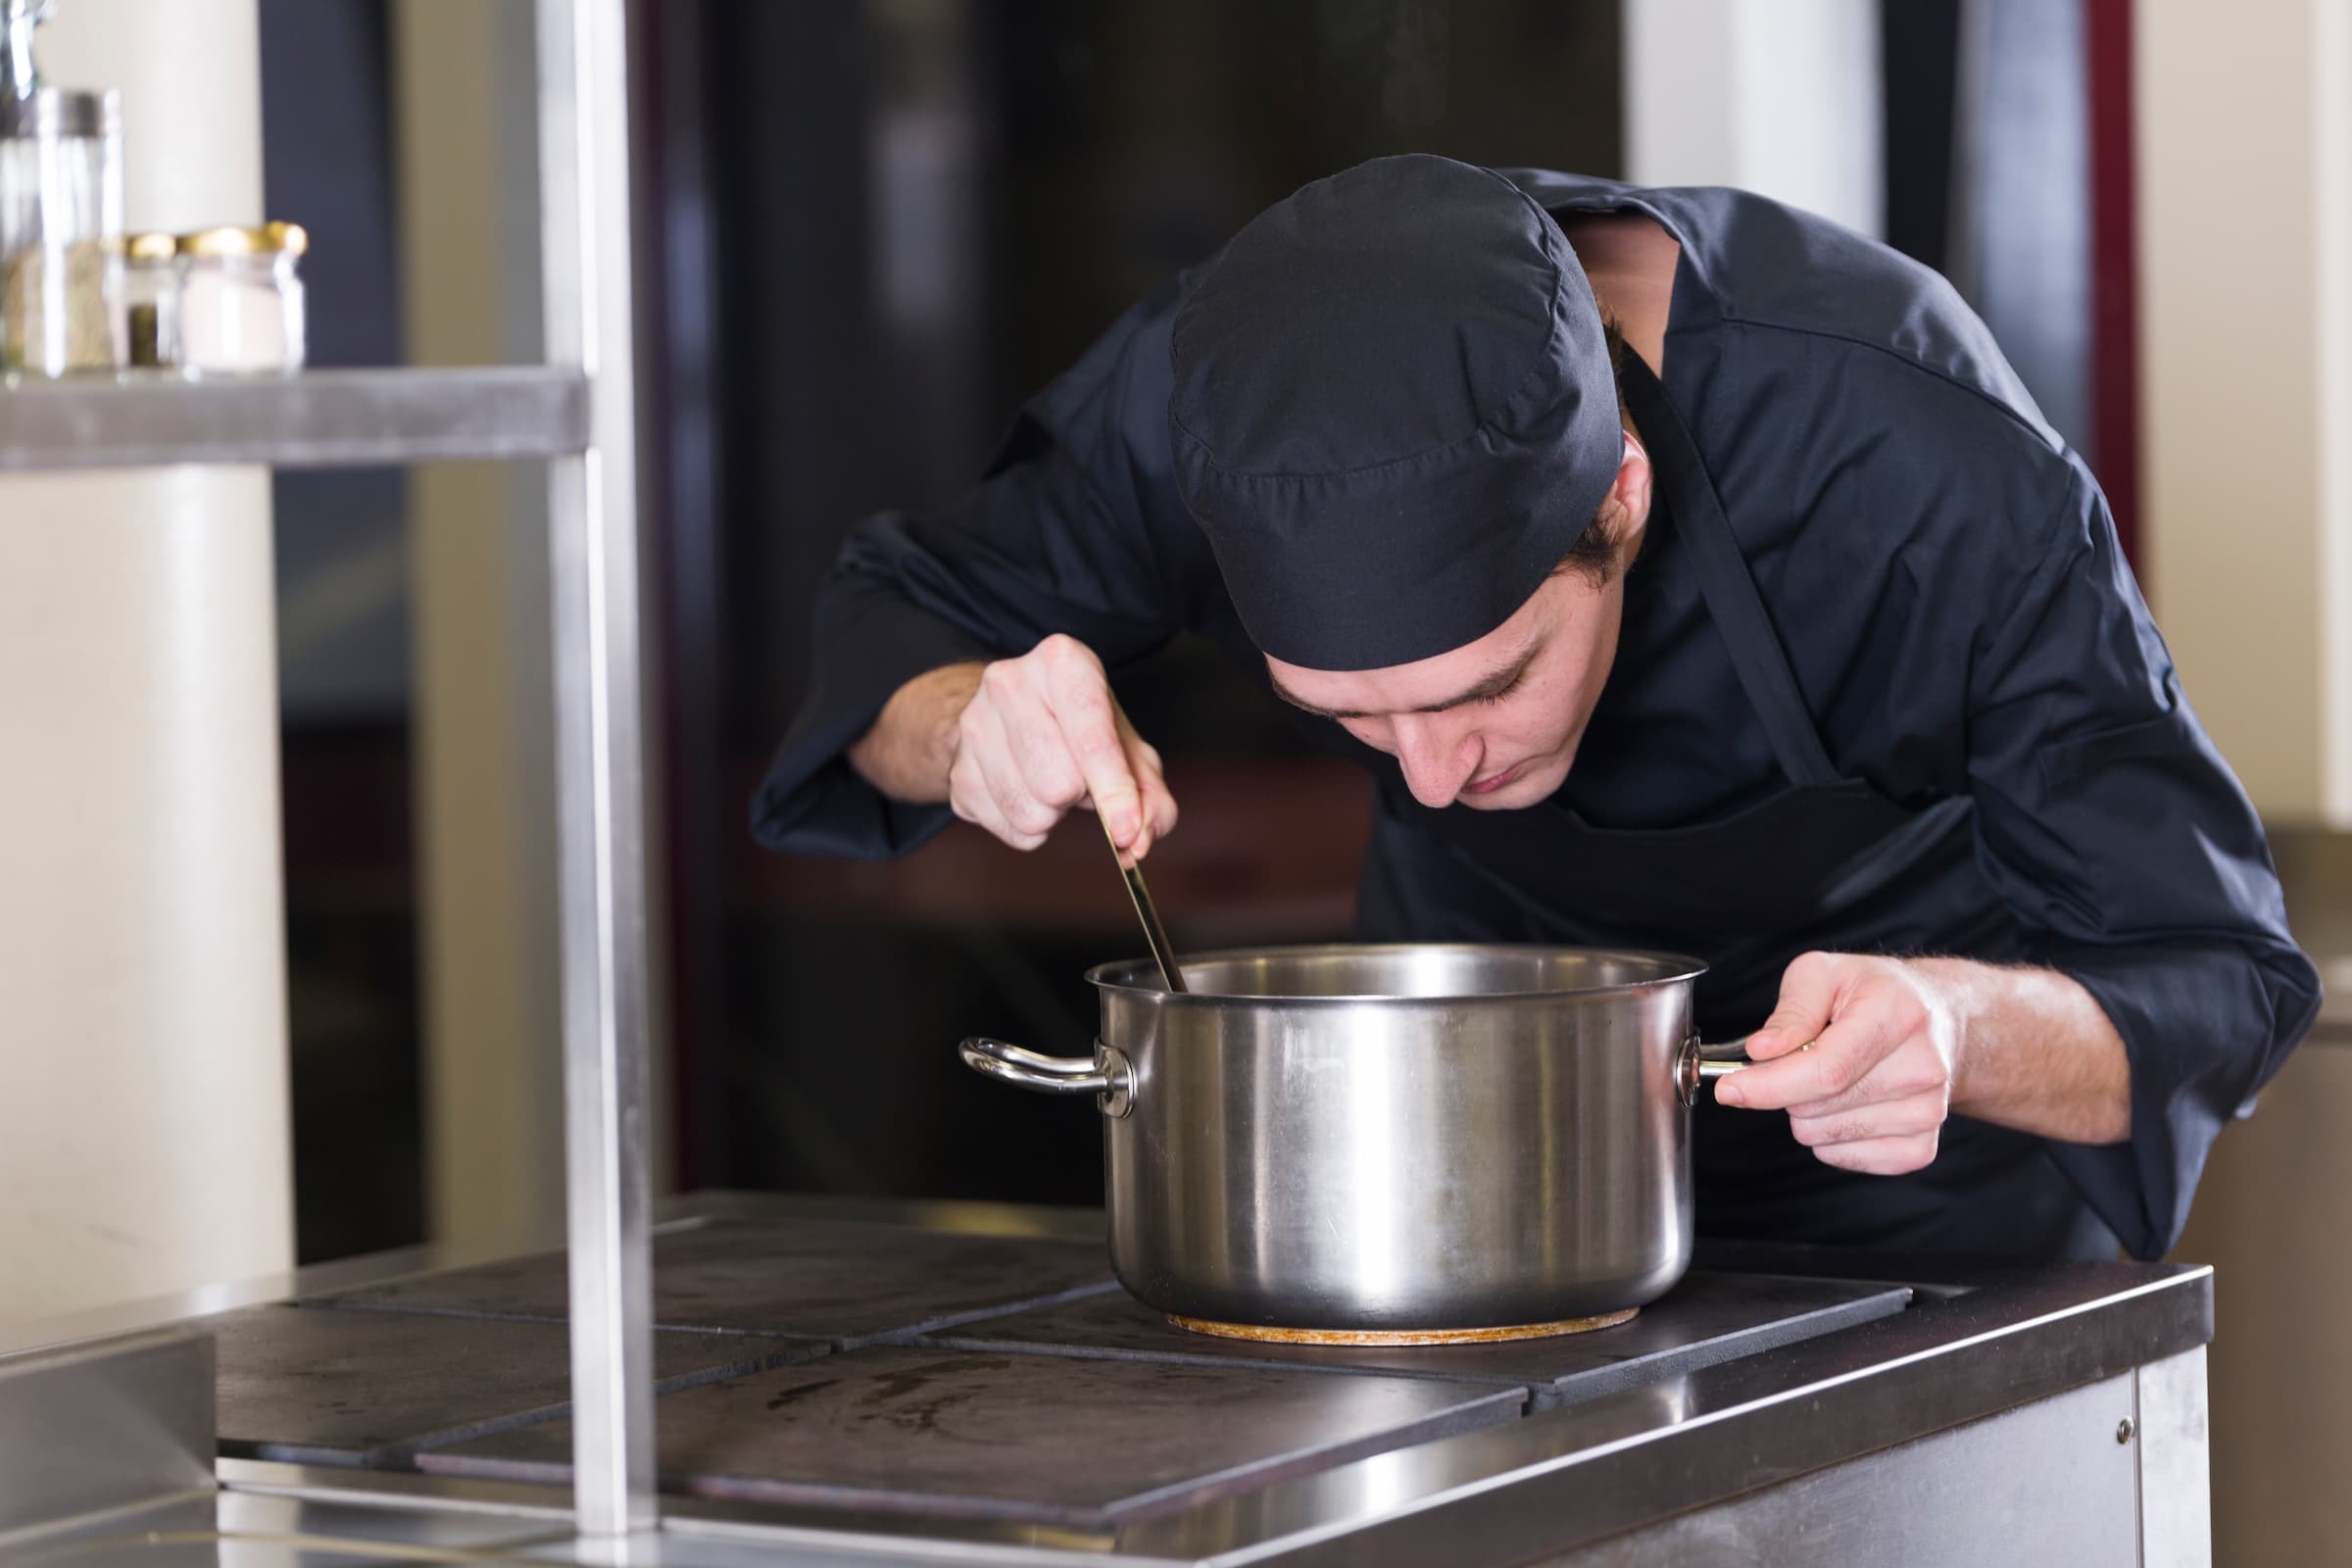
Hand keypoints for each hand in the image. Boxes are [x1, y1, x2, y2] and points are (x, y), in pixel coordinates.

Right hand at [947, 634, 1177, 855]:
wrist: (1012, 715)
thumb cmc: (1081, 728)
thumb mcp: (1128, 747)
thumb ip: (1150, 795)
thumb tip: (1137, 840)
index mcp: (1063, 661)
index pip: (1091, 738)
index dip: (1114, 792)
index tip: (1126, 829)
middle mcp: (1010, 682)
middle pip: (1057, 784)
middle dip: (1078, 796)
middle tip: (1077, 776)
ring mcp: (974, 725)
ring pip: (1029, 812)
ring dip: (1054, 815)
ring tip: (1051, 783)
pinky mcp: (956, 768)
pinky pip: (1008, 829)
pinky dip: (1029, 828)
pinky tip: (1029, 795)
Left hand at [1713, 952, 1961, 1175]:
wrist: (1938, 1020)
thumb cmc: (1874, 994)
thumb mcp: (1824, 974)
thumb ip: (1790, 1011)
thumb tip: (1762, 1051)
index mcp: (1896, 1015)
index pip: (1825, 1070)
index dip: (1768, 1085)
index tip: (1729, 1088)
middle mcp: (1921, 1068)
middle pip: (1816, 1108)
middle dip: (1788, 1088)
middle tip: (1809, 1057)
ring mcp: (1927, 1112)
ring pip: (1823, 1137)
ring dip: (1810, 1112)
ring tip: (1837, 1075)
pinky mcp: (1921, 1147)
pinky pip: (1845, 1158)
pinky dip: (1831, 1137)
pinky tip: (1850, 1103)